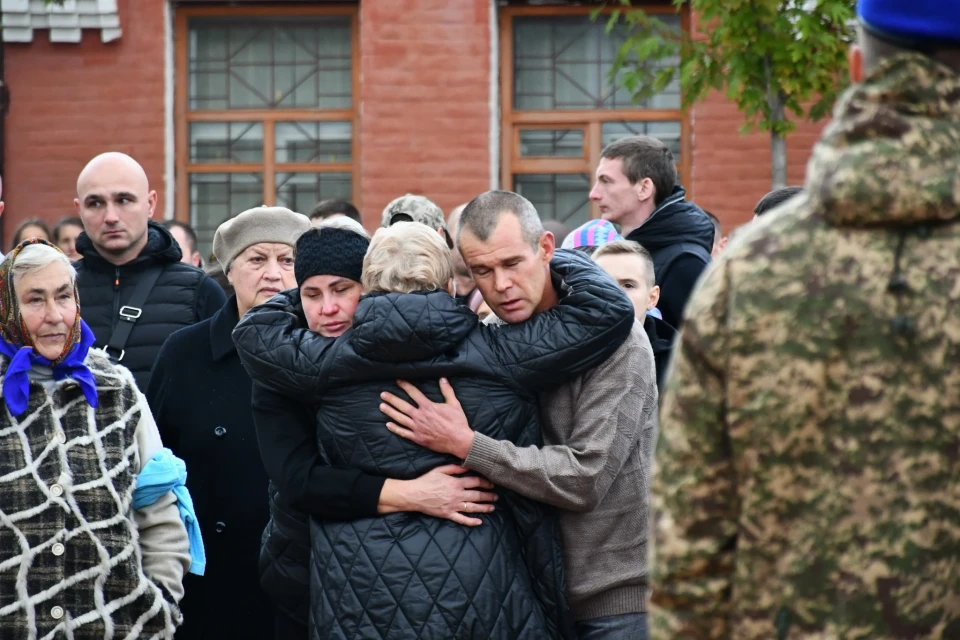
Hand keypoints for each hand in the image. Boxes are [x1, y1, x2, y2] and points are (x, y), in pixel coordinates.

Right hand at [378, 465, 496, 526]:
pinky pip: (462, 519)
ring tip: (493, 507)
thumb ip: (454, 468)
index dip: (485, 482)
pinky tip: (479, 522)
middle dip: (488, 495)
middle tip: (496, 496)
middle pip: (477, 495)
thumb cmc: (426, 481)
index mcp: (456, 483)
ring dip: (484, 507)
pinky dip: (471, 521)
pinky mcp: (448, 514)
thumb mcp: (440, 470)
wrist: (414, 495)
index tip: (492, 483)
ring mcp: (453, 506)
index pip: (475, 482)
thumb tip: (467, 466)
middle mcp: (457, 495)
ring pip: (472, 507)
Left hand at [381, 378, 474, 459]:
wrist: (459, 441)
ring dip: (390, 412)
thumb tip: (443, 378)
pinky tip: (388, 425)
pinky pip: (403, 433)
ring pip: (400, 418)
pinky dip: (395, 429)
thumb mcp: (454, 404)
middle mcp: (420, 416)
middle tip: (383, 394)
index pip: (414, 393)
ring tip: (381, 406)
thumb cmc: (457, 422)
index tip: (398, 380)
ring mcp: (417, 428)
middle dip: (392, 399)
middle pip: (402, 406)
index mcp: (428, 406)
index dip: (405, 385)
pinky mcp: (418, 438)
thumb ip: (447, 390)